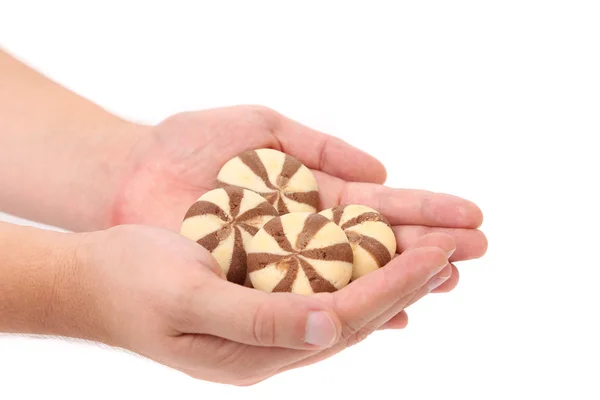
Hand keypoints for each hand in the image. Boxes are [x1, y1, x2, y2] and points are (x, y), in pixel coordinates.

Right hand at [78, 224, 455, 384]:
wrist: (93, 282)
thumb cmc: (131, 286)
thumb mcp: (188, 297)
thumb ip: (257, 319)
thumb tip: (331, 326)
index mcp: (258, 351)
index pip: (345, 317)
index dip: (393, 285)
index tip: (435, 255)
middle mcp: (272, 342)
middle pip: (356, 311)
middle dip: (406, 280)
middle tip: (454, 249)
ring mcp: (267, 323)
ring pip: (344, 298)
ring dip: (388, 274)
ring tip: (432, 252)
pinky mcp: (258, 300)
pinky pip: (318, 287)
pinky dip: (353, 271)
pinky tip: (377, 261)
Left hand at [110, 106, 486, 300]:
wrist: (125, 175)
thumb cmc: (185, 145)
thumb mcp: (258, 127)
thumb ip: (317, 147)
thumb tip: (380, 172)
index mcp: (307, 195)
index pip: (377, 208)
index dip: (423, 212)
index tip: (468, 217)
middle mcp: (302, 236)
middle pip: (375, 246)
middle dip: (425, 249)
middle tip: (476, 253)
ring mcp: (279, 265)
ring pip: (351, 278)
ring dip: (399, 281)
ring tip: (445, 282)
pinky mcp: (252, 288)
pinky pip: (307, 303)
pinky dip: (347, 310)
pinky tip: (386, 318)